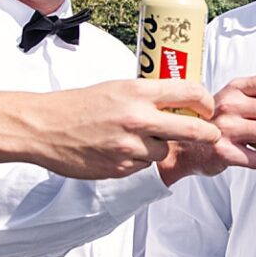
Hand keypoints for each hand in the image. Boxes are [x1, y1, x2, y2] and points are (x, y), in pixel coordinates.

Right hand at [0, 79, 222, 178]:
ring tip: (136, 139)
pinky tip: (117, 150)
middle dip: (207, 133)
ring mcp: (131, 147)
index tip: (208, 108)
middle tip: (211, 134)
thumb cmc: (79, 105)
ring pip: (165, 151)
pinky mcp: (122, 168)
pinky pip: (143, 166)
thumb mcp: (116, 88)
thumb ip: (147, 96)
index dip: (206, 102)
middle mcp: (138, 119)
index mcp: (138, 92)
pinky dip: (138, 160)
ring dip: (160, 147)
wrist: (44, 127)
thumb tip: (178, 101)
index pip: (189, 92)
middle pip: (193, 129)